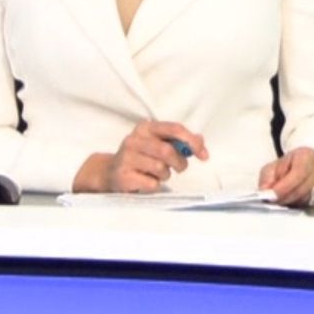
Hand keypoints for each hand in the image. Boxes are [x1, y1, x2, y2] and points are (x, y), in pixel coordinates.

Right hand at [73, 120, 207, 192]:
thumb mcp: (157, 144)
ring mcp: (126, 158)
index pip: (174, 129)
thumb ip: (178, 141)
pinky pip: (152, 184)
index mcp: (145, 127)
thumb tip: (200, 140)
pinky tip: (145, 181)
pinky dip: (155, 186)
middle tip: (179, 168)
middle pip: (167, 151)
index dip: (191, 141)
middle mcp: (134, 139)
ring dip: (165, 175)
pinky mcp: (123, 176)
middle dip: (179, 163)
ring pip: (160, 168)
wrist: (109, 173)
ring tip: (156, 174)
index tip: (203, 155)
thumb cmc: (139, 158)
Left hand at [258, 147, 313, 207]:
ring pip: (308, 199)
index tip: (273, 196)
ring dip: (293, 203)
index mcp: (308, 154)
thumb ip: (267, 178)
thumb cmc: (289, 166)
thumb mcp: (273, 167)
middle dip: (286, 198)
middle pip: (303, 188)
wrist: (302, 165)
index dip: (284, 187)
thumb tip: (265, 191)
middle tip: (274, 202)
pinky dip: (302, 206)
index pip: (298, 173)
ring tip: (283, 200)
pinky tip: (295, 202)